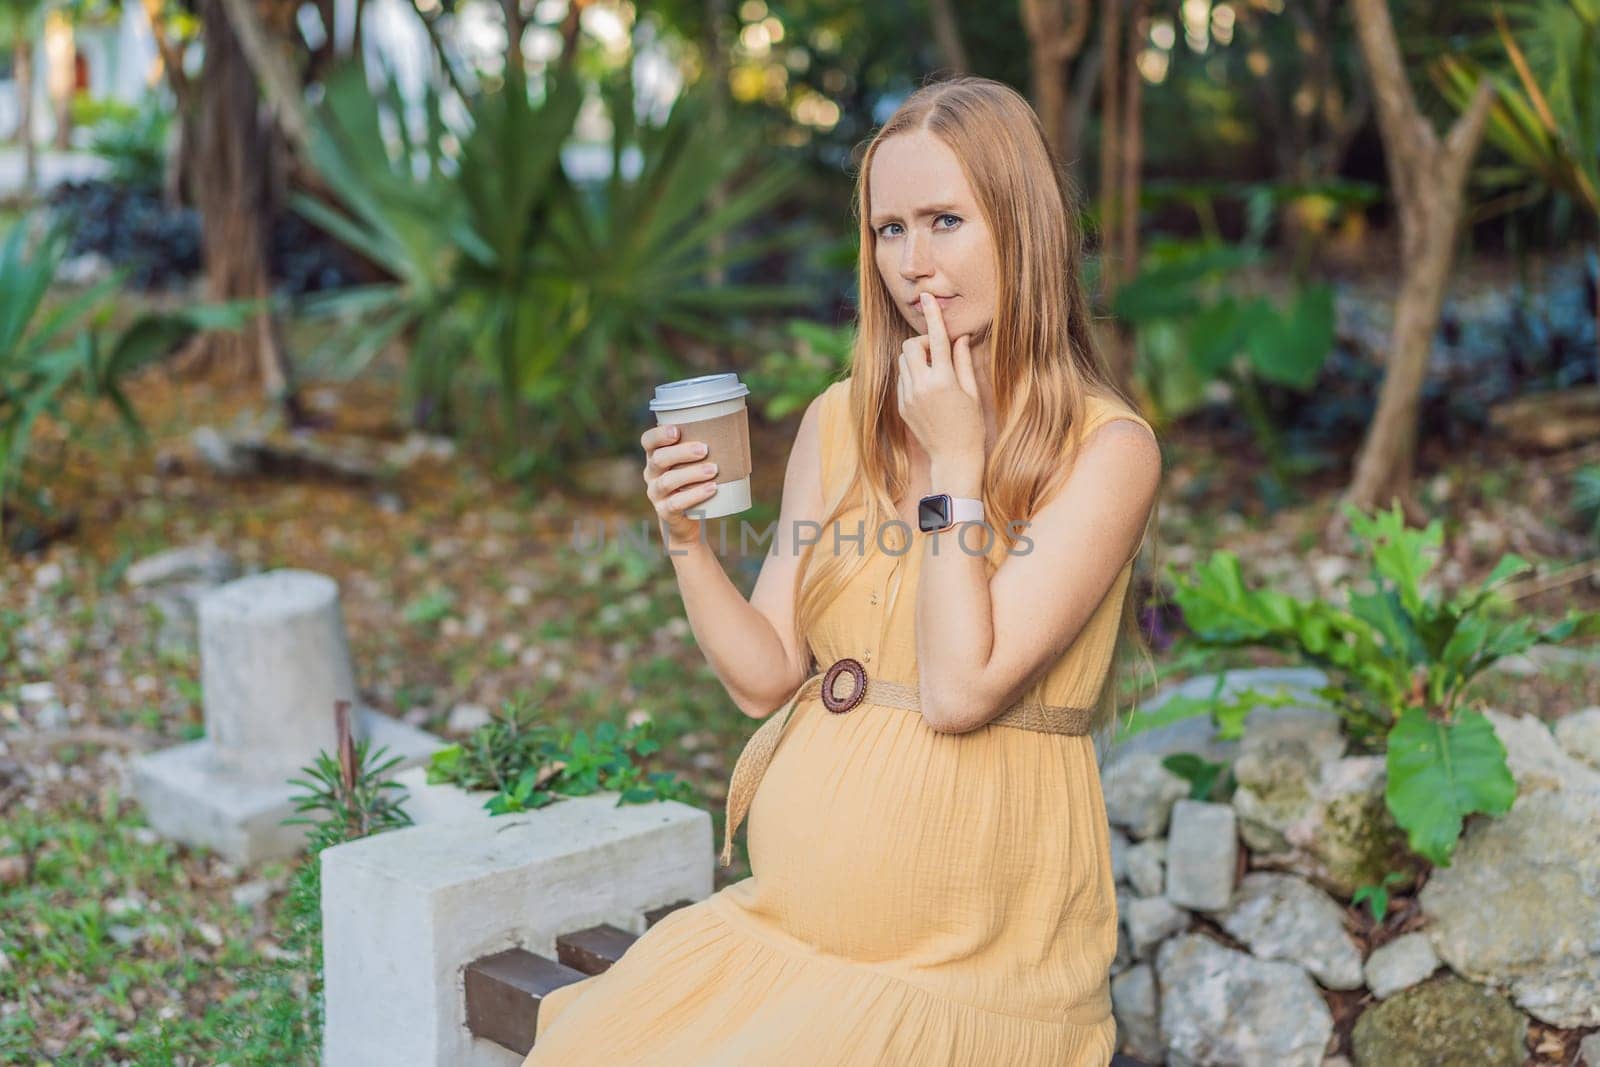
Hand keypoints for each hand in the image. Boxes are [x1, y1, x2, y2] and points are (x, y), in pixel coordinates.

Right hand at [642, 424, 718, 548]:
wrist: (685, 520)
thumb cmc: (693, 482)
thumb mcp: (692, 464)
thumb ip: (701, 447)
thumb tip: (737, 426)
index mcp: (655, 456)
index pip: (648, 441)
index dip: (659, 435)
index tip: (677, 431)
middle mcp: (651, 473)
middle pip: (659, 459)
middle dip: (682, 452)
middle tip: (705, 449)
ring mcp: (656, 493)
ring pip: (667, 481)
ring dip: (691, 473)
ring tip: (713, 470)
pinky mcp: (664, 511)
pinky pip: (676, 503)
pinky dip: (695, 495)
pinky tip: (711, 489)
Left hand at [897, 292, 984, 472]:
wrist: (953, 458)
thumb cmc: (970, 426)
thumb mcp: (971, 392)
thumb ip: (962, 361)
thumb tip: (959, 337)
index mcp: (943, 380)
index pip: (937, 339)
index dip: (933, 315)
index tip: (928, 297)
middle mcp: (921, 387)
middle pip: (912, 345)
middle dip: (923, 342)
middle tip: (939, 353)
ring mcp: (908, 397)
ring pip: (903, 360)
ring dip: (917, 357)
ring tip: (935, 371)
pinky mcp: (901, 406)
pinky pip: (902, 378)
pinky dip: (912, 374)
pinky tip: (927, 387)